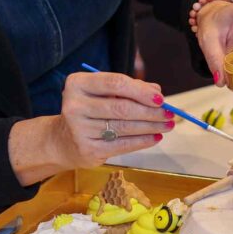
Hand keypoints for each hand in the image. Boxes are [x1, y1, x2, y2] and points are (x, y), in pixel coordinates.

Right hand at [9, 72, 174, 184]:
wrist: (63, 140)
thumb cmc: (90, 110)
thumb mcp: (103, 93)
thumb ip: (129, 89)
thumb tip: (157, 93)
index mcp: (77, 84)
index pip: (115, 83)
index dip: (141, 90)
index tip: (160, 98)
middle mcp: (74, 106)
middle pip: (122, 107)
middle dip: (150, 111)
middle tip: (169, 113)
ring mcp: (79, 130)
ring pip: (125, 127)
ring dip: (151, 127)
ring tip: (167, 125)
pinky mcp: (88, 150)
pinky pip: (122, 144)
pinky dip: (142, 141)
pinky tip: (155, 137)